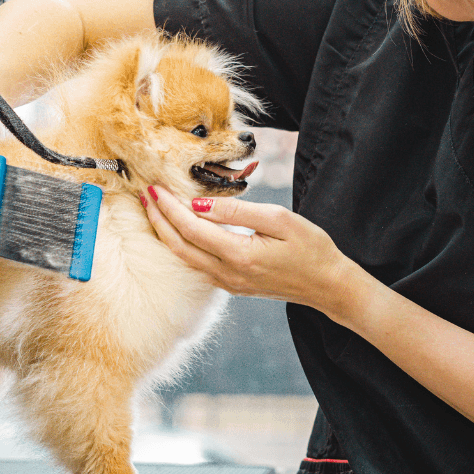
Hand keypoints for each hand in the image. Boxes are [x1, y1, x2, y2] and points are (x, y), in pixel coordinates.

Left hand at [142, 185, 357, 317]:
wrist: (328, 286)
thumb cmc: (311, 248)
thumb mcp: (280, 220)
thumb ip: (237, 212)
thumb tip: (200, 204)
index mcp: (239, 255)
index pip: (191, 228)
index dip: (169, 207)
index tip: (155, 187)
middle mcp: (228, 274)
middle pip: (179, 245)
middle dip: (158, 219)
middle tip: (145, 194)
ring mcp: (228, 283)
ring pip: (184, 257)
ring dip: (166, 232)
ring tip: (153, 208)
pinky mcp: (232, 285)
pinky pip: (197, 264)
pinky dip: (181, 244)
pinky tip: (176, 229)